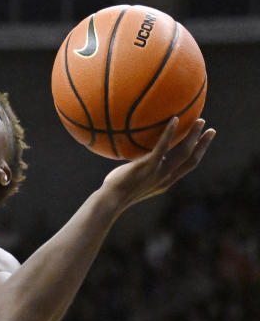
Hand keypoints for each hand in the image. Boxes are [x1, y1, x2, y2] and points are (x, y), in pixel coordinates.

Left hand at [100, 117, 215, 210]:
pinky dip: (170, 132)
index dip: (198, 154)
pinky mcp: (148, 166)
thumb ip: (140, 170)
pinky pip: (163, 147)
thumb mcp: (133, 180)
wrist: (110, 201)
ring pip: (183, 152)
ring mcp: (159, 172)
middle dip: (203, 144)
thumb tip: (135, 156)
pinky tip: (174, 119)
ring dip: (193, 135)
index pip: (187, 167)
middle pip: (191, 158)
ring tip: (199, 120)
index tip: (205, 143)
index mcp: (165, 182)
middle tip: (210, 129)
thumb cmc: (115, 191)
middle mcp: (166, 178)